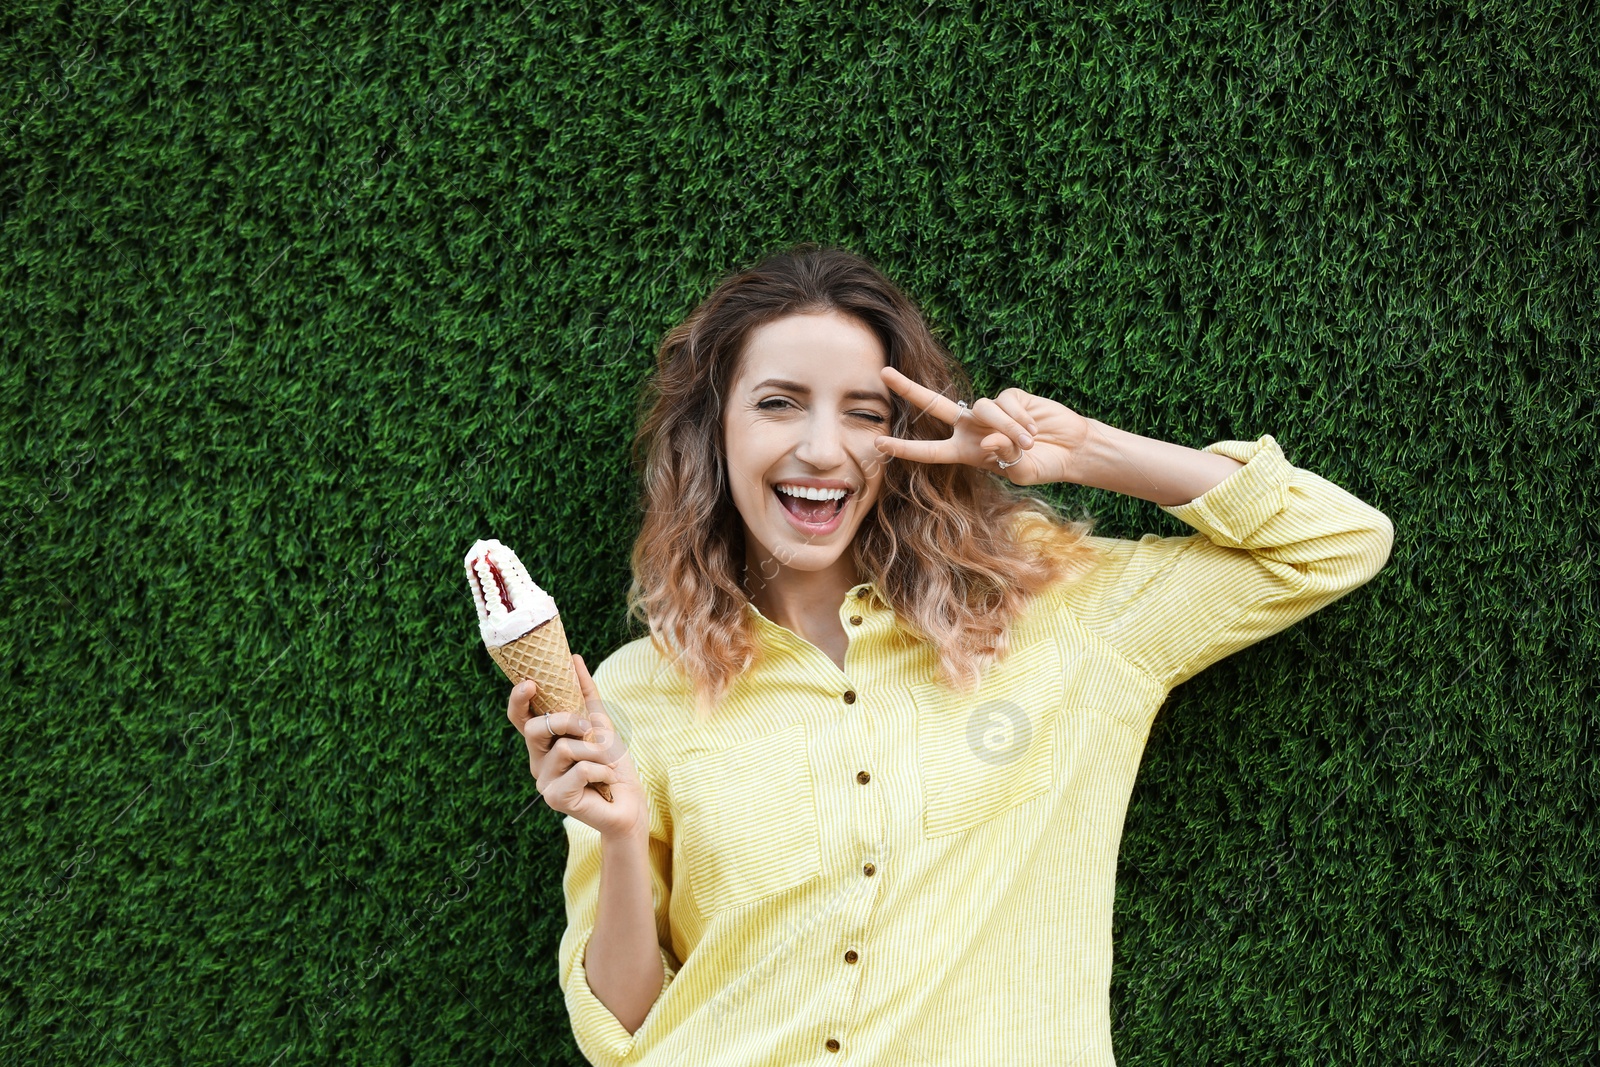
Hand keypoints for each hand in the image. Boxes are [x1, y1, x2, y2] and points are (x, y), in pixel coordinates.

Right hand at [506, 655, 646, 840]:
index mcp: (545, 743)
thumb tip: (573, 658)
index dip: (518, 699)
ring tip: (606, 764)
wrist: (629, 802)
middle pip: (536, 728)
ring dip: (596, 751)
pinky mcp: (556, 799)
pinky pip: (581, 770)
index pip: (520, 718)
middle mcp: (538, 761)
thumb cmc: (613, 764)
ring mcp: (544, 782)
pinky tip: (606, 782)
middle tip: (590, 730)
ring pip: (564, 748)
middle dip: (568, 721)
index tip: (531, 683)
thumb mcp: (601, 723)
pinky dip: (602, 771)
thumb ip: (585, 693)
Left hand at [872, 366, 1092, 485]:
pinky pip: (1006, 402)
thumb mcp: (1019, 471)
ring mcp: (990, 411)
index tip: (878, 444)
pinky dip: (1020, 418)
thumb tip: (988, 439)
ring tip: (1029, 442)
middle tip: (883, 374)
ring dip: (1007, 427)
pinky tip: (1035, 427)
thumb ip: (1002, 458)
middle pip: (934, 406)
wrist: (1070, 449)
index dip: (904, 449)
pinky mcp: (1010, 396)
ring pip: (983, 408)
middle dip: (909, 389)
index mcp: (965, 452)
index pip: (929, 451)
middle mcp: (972, 428)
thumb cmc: (1041, 466)